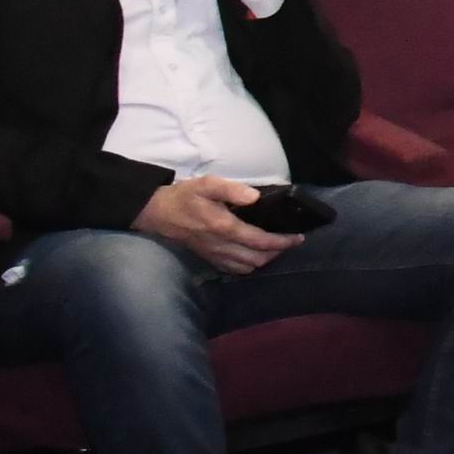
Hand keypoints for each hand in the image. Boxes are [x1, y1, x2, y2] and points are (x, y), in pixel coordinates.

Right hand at [136, 175, 295, 274]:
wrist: (155, 212)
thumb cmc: (184, 196)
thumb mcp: (207, 184)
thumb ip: (232, 189)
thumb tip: (254, 197)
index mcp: (223, 227)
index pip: (260, 241)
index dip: (282, 242)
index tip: (298, 237)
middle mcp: (219, 245)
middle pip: (256, 259)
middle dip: (277, 252)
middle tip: (290, 241)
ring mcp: (212, 254)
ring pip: (246, 267)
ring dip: (264, 260)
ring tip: (275, 247)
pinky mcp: (207, 258)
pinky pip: (232, 269)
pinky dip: (248, 265)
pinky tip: (253, 255)